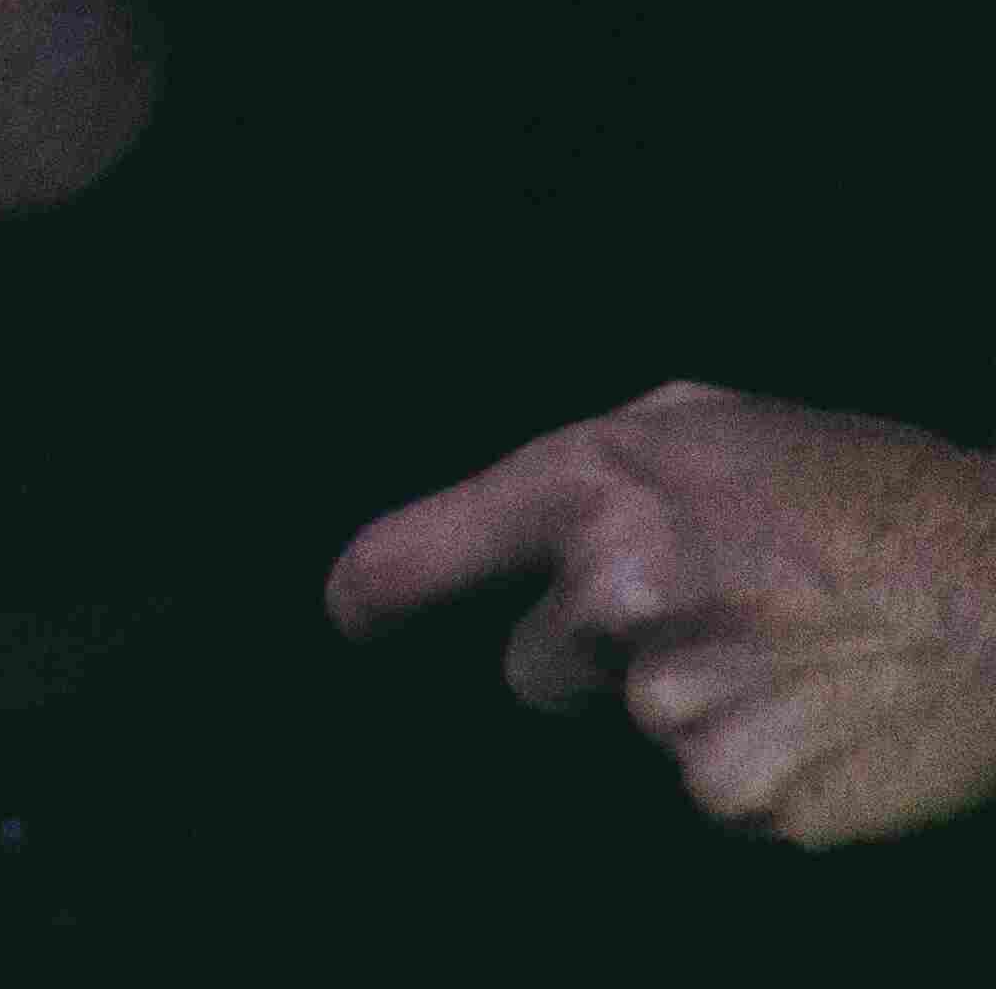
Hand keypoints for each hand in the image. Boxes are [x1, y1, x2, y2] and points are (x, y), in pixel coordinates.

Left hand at [330, 387, 995, 850]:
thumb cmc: (864, 493)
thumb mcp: (712, 425)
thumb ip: (599, 467)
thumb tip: (513, 518)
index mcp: (593, 490)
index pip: (423, 555)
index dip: (375, 593)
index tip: (353, 616)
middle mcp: (615, 596)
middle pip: (532, 672)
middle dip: (596, 654)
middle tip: (717, 615)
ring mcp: (677, 706)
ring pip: (634, 729)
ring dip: (693, 705)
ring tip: (791, 653)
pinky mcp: (744, 793)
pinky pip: (714, 789)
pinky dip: (760, 764)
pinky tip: (822, 711)